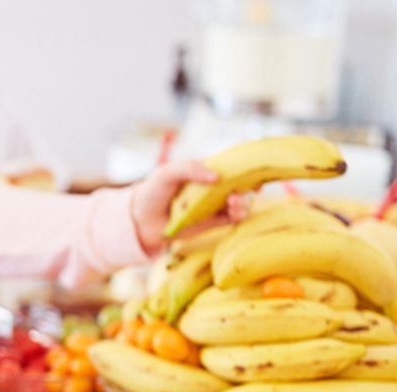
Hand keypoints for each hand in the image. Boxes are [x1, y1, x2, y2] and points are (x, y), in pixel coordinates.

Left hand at [127, 161, 242, 252]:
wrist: (142, 219)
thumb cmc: (154, 190)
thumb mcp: (168, 172)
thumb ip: (190, 169)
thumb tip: (217, 177)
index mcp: (204, 169)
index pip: (229, 163)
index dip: (245, 165)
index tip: (254, 168)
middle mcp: (213, 186)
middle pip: (239, 182)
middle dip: (249, 184)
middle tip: (250, 187)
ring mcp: (214, 204)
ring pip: (238, 201)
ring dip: (242, 201)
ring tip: (233, 201)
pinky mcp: (213, 222)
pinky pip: (231, 218)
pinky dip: (238, 214)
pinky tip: (235, 212)